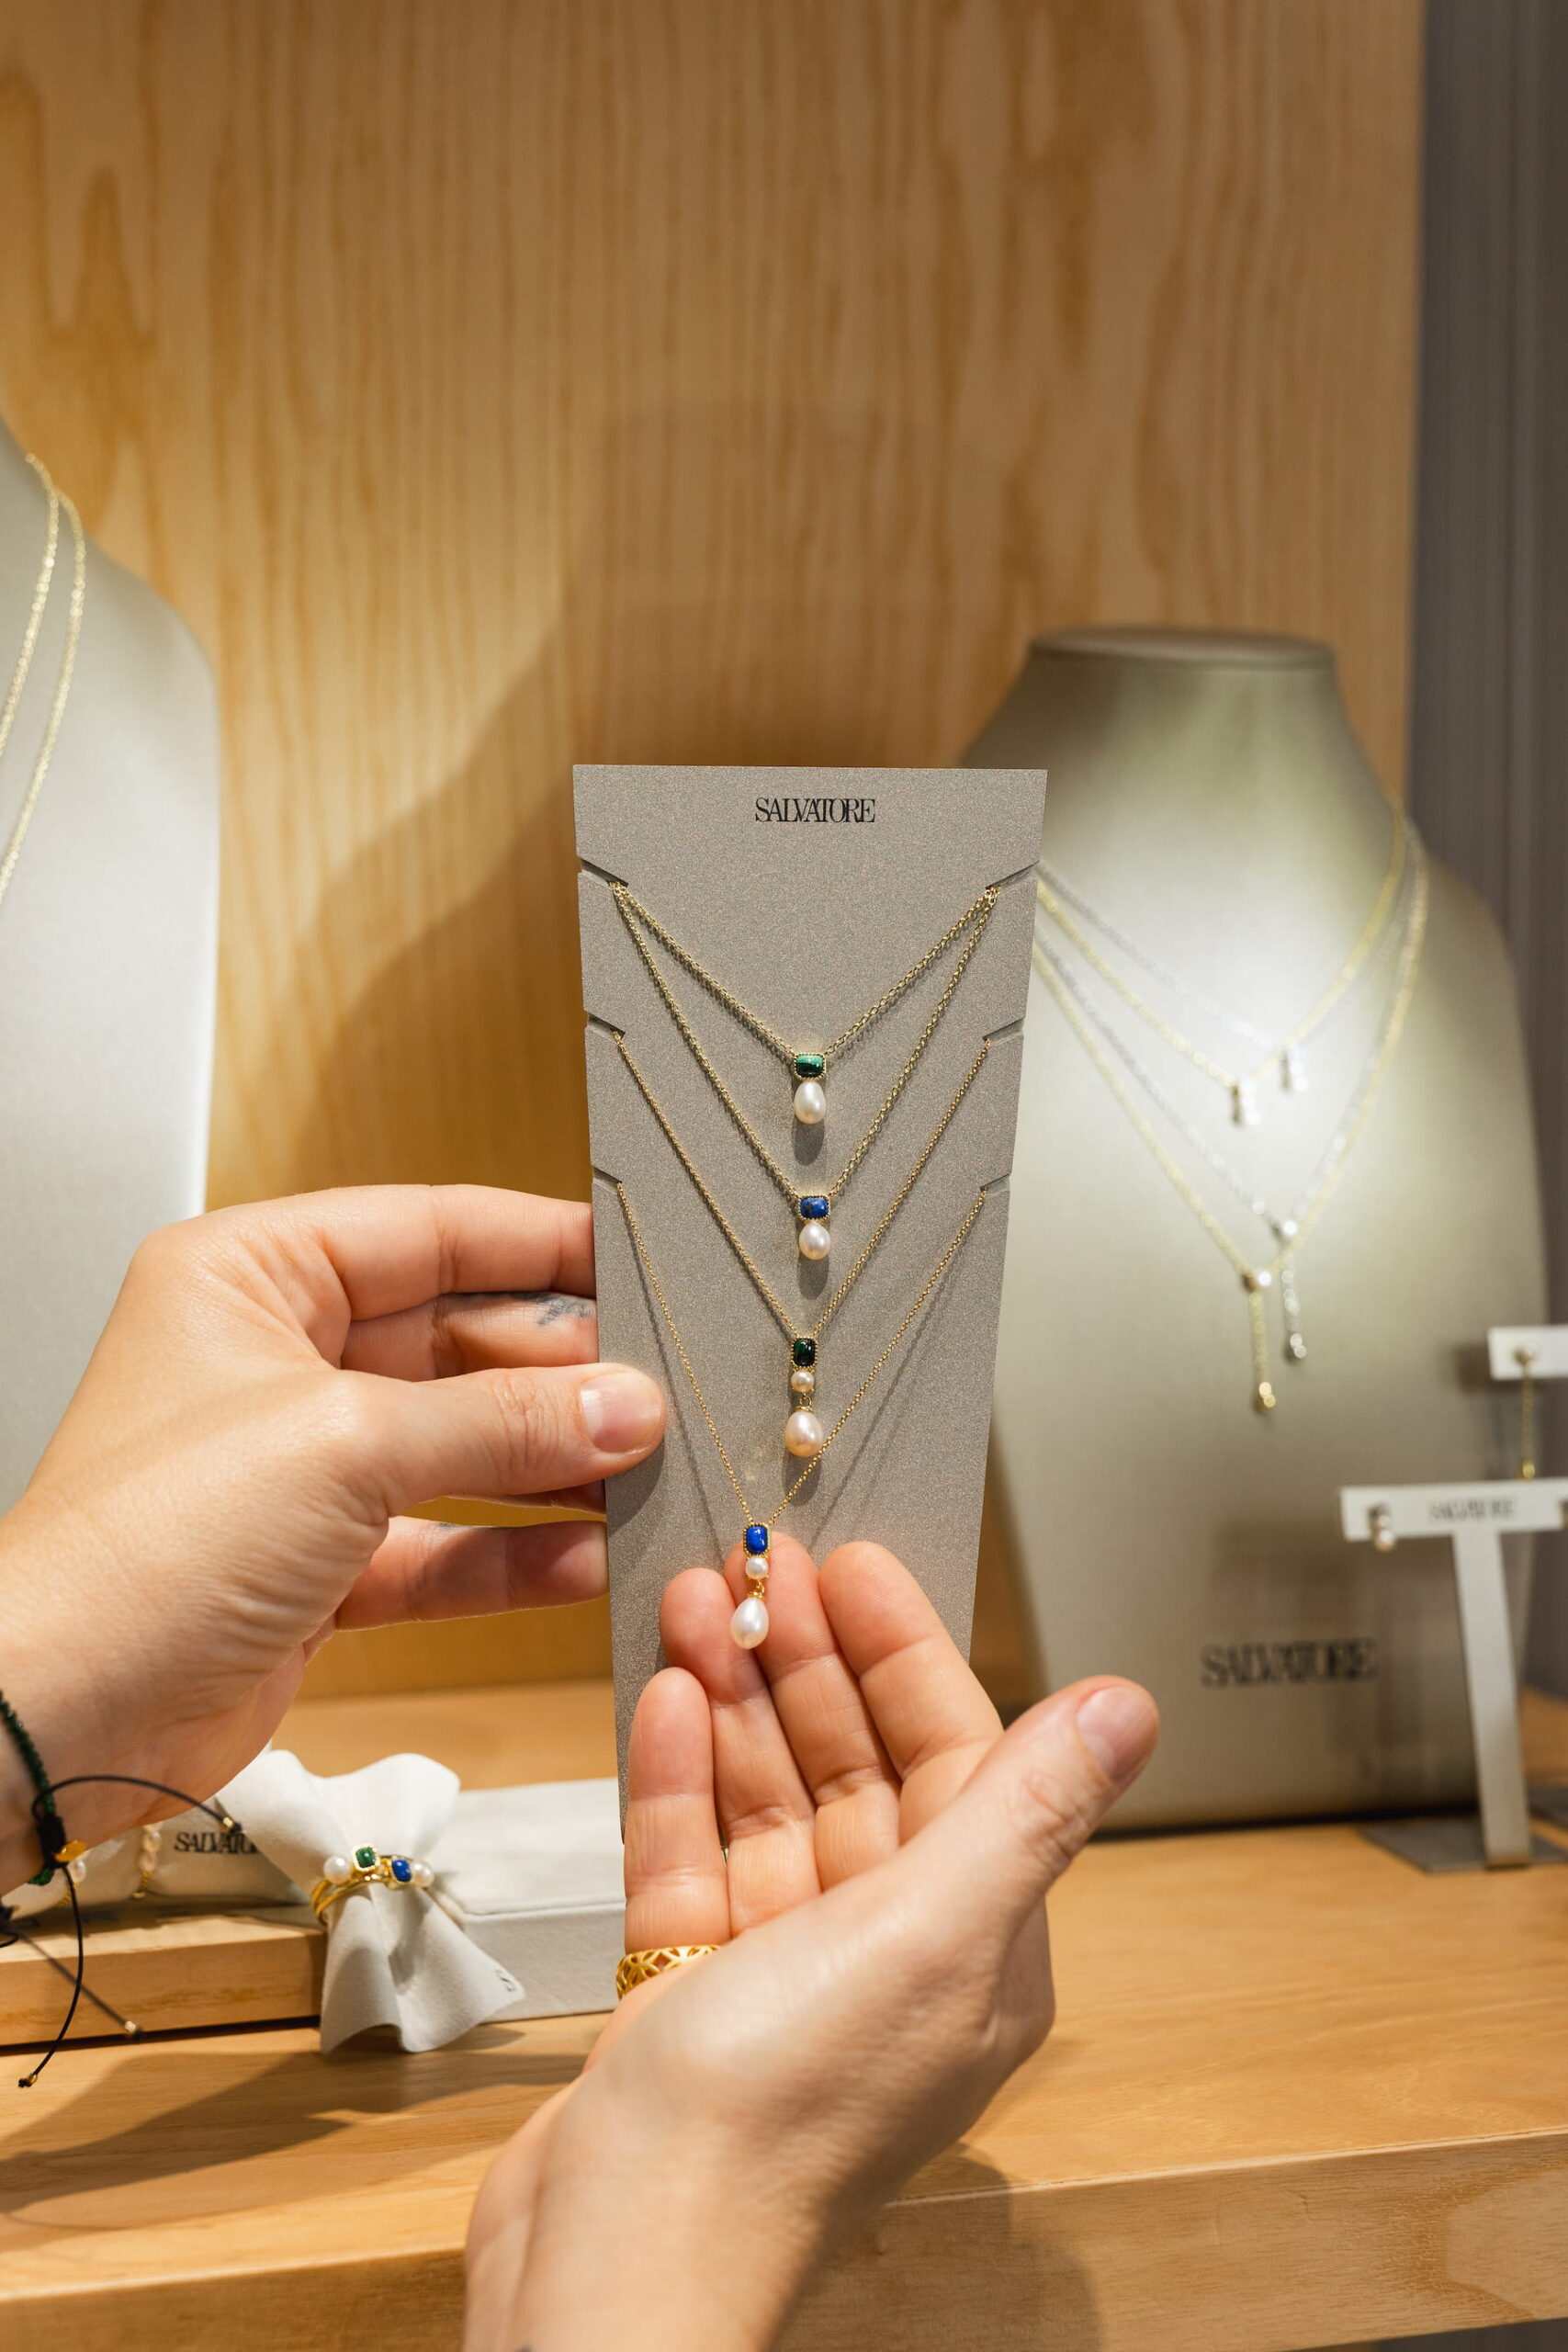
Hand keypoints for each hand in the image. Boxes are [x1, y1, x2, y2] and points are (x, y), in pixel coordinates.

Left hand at [0, 1185, 664, 1890]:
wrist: (56, 1718)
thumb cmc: (142, 1551)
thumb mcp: (348, 1447)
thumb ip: (500, 1421)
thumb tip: (625, 1404)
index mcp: (251, 1278)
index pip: (428, 1231)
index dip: (539, 1247)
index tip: (640, 1262)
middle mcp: (275, 1362)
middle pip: (455, 1342)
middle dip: (559, 1375)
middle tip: (659, 1392)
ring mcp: (300, 1470)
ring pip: (459, 1447)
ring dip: (552, 1467)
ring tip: (646, 1474)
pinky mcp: (319, 1569)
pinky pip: (443, 1545)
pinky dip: (514, 1554)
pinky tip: (588, 1559)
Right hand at [465, 1537, 1157, 2351]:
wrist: (618, 2249)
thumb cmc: (780, 2118)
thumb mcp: (929, 1934)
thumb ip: (1024, 1810)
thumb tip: (1129, 1709)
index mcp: (972, 1951)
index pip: (957, 1761)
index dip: (907, 1654)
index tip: (858, 1569)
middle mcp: (887, 1959)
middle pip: (855, 1771)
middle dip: (807, 1662)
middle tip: (758, 1566)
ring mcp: (783, 1977)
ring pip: (767, 1803)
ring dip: (732, 1700)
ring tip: (693, 1604)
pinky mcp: (690, 1994)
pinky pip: (693, 1858)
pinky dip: (678, 1777)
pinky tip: (660, 1699)